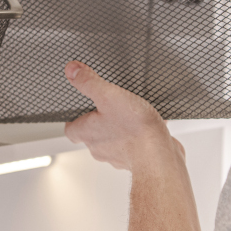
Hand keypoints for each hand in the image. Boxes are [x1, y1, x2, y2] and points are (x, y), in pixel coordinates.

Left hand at [63, 60, 183, 172]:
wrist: (160, 156)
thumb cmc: (134, 130)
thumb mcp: (108, 95)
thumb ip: (88, 82)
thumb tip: (72, 70)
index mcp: (87, 132)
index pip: (71, 129)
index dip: (73, 120)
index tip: (78, 111)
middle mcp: (100, 148)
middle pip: (93, 135)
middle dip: (100, 122)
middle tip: (108, 109)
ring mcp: (119, 156)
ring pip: (115, 141)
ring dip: (121, 129)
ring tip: (132, 115)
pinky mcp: (138, 160)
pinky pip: (136, 146)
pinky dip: (141, 137)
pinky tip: (151, 125)